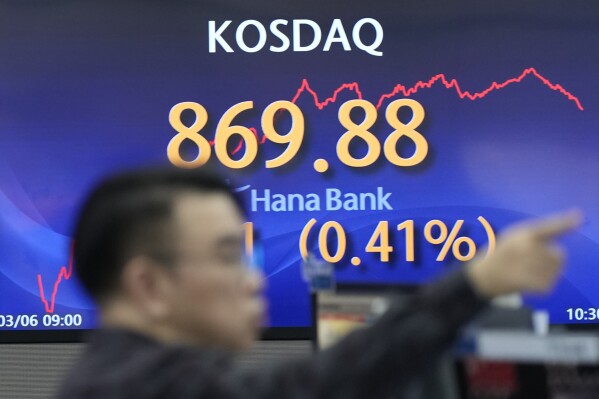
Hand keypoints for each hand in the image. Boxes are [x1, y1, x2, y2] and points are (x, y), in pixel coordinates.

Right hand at [466, 210, 581, 297]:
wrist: (481, 278)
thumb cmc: (497, 256)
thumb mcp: (512, 238)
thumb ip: (534, 236)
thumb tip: (559, 246)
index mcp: (523, 234)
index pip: (549, 227)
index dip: (565, 222)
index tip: (578, 217)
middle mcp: (529, 248)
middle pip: (559, 254)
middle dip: (550, 257)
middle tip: (531, 261)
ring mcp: (532, 267)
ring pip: (557, 269)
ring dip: (547, 271)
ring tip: (527, 271)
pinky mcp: (534, 283)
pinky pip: (550, 283)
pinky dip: (541, 285)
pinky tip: (526, 281)